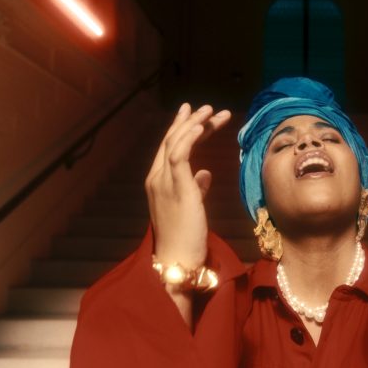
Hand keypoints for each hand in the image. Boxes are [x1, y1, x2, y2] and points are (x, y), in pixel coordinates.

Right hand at [144, 103, 230, 268]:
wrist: (178, 260)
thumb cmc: (185, 238)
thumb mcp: (191, 208)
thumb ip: (195, 188)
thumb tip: (205, 173)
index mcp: (158, 183)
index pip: (169, 149)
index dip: (182, 130)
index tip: (194, 115)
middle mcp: (156, 179)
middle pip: (171, 141)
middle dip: (189, 121)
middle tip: (206, 107)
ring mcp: (164, 183)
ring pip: (175, 143)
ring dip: (194, 124)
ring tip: (211, 112)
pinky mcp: (177, 188)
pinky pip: (180, 155)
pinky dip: (190, 138)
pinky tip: (202, 127)